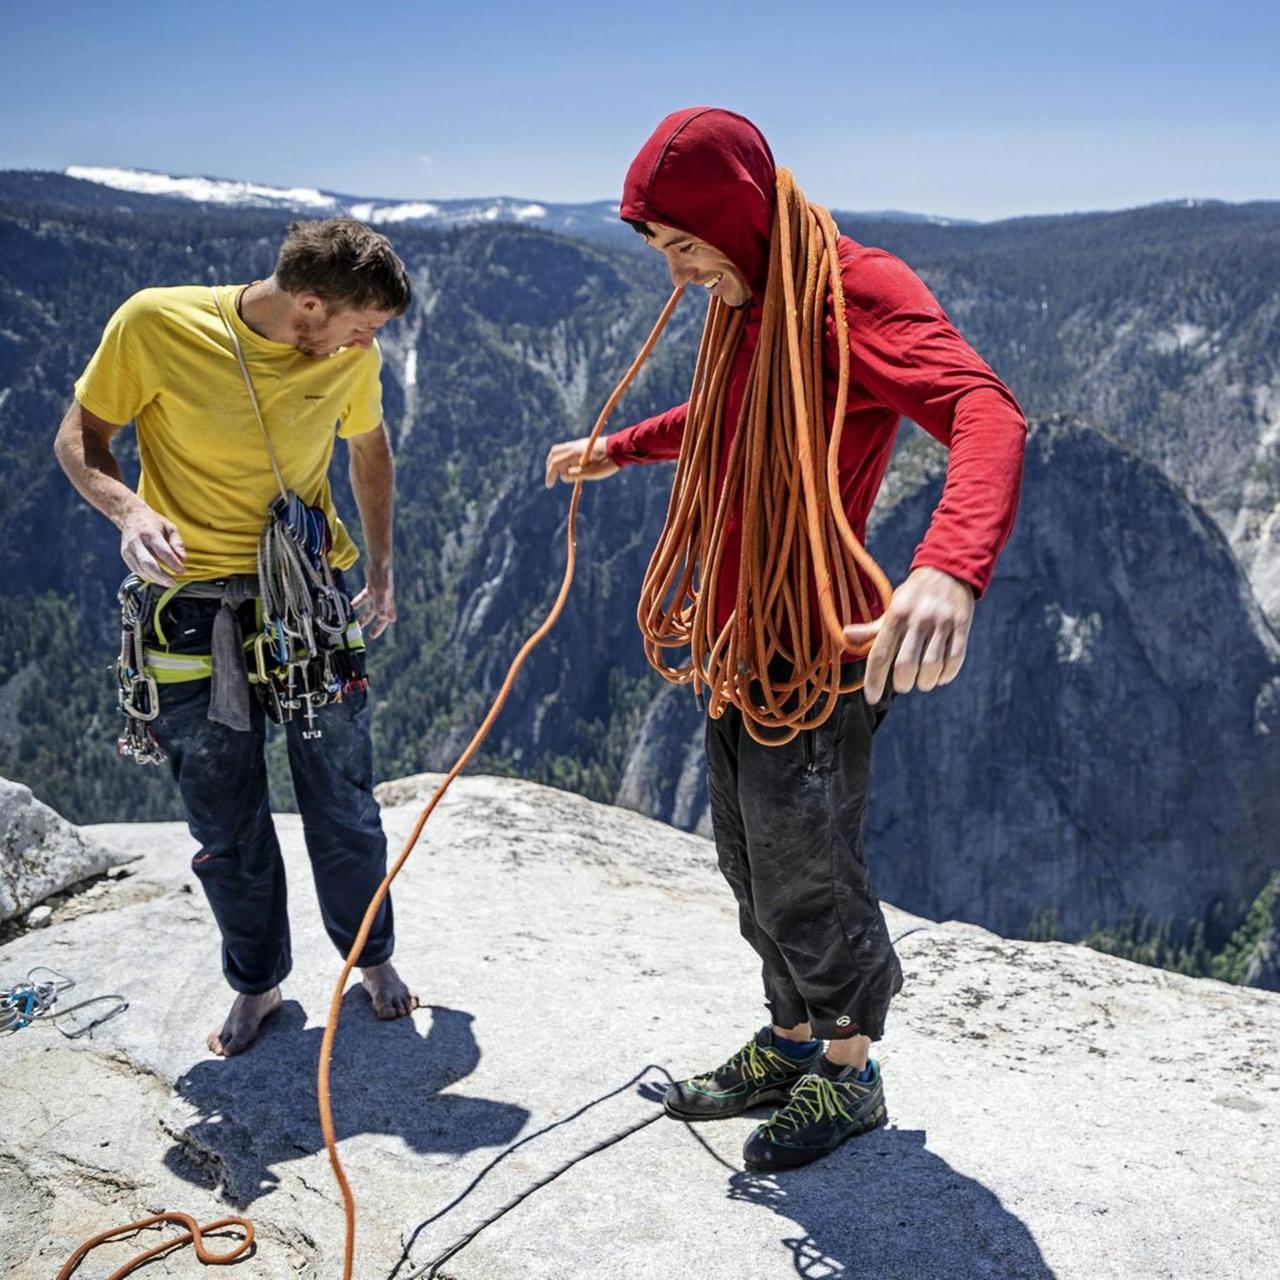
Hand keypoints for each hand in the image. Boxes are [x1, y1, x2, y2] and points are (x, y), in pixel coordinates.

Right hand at [119, 503, 185, 585]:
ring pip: (142, 569)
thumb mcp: (170, 527)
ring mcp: (129, 549)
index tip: (182, 571)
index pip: (163, 552)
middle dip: (162, 576)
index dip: (173, 564)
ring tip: (168, 582)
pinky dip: (148, 576)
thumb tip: (183, 560)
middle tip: (173, 583)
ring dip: (156, 579)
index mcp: (150, 533)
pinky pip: (136, 569)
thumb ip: (177, 543)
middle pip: (149, 564)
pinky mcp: (125, 555)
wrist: (130, 516)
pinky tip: (157, 578)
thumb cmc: (154, 522)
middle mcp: (137, 542)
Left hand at [352, 566, 395, 639]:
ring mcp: (377, 593)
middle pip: (378, 616)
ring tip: (356, 623)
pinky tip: (349, 605)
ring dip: (363, 616)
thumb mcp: (382, 592)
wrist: (379, 561)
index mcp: (387, 603)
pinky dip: (357, 603)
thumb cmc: (382, 576)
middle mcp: (383, 600)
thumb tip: (384, 618)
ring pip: (370, 608)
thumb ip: (382, 605)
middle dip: (371, 625)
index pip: (385, 619)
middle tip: (365, 633)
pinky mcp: (371, 587)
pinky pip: (363, 598)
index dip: (379, 627)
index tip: (372, 635)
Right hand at [544, 435, 617, 487]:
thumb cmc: (607, 462)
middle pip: (554, 453)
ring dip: (557, 461)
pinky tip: (571, 467)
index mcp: (573, 453)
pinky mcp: (584, 444)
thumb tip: (563, 476)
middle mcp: (574, 446)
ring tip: (562, 473)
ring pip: (560, 450)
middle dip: (550, 466)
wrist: (621, 448)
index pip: (555, 463)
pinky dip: (564, 458)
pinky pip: (568, 449)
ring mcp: (579, 444)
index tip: (550, 485)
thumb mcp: (590, 473)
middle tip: (552, 477)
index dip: (550, 475)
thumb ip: (574, 475)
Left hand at [843, 566, 974, 703]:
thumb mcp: (891, 607)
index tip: (872, 698)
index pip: (880, 654)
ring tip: (922, 682)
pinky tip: (940, 677)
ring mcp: (941, 622)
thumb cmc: (914, 595)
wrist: (948, 570)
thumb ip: (873, 627)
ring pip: (931, 666)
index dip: (874, 680)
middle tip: (903, 685)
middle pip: (906, 665)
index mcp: (896, 615)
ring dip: (925, 682)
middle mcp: (917, 618)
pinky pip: (955, 659)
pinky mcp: (961, 625)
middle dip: (902, 684)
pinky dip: (946, 675)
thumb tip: (846, 635)